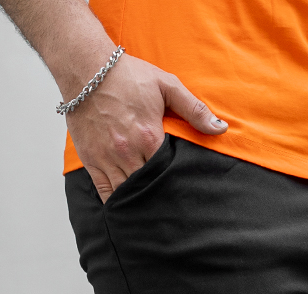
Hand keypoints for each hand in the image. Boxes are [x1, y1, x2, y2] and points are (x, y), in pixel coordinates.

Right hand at [65, 53, 226, 201]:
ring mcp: (107, 158)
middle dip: (159, 194)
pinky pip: (105, 192)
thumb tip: (220, 129)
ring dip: (139, 201)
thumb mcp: (166, 85)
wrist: (86, 69)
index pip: (167, 172)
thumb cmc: (127, 76)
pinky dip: (116, 202)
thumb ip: (194, 109)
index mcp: (148, 137)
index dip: (176, 182)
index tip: (184, 190)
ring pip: (127, 193)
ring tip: (152, 209)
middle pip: (148, 186)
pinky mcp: (92, 161)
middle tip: (171, 206)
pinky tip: (128, 208)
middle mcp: (127, 152)